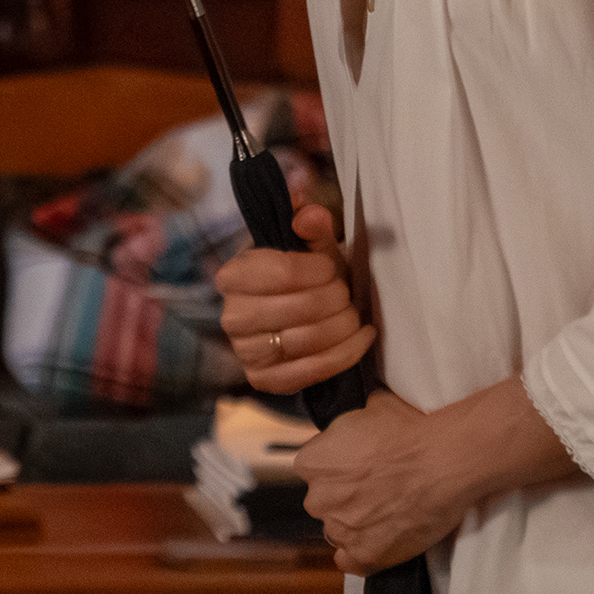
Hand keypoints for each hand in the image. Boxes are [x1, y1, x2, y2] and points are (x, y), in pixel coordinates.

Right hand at [216, 201, 371, 396]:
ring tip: (354, 315)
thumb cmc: (303, 278)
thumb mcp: (308, 246)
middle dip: (336, 298)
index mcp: (233, 275)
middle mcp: (232, 315)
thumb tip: (311, 213)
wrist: (293, 316)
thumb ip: (312, 224)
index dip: (320, 269)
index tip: (332, 268)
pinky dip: (347, 354)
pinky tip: (361, 337)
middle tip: (345, 293)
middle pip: (302, 307)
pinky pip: (313, 371)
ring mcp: (246, 352)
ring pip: (309, 340)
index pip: (284, 272)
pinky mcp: (264, 380)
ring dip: (345, 325)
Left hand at [293, 390, 464, 574]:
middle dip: (345, 497)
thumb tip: (352, 427)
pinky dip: (360, 555)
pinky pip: (349, 562)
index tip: (359, 467)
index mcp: (312, 462)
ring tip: (387, 513)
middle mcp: (318, 498)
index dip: (338, 469)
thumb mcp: (369, 409)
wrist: (443, 462)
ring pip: (338, 530)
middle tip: (377, 489)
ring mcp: (340, 530)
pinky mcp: (365, 555)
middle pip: (324, 501)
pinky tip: (377, 542)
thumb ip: (348, 428)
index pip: (314, 469)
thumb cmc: (411, 431)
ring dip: (355, 524)